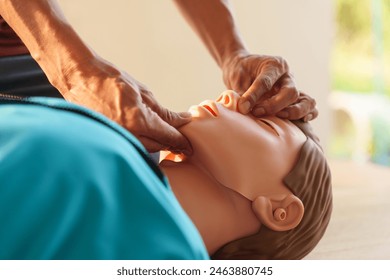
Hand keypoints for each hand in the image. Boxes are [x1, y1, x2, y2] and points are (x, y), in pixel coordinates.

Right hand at [64, 58, 191, 153]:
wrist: (80, 78)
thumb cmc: (111, 80)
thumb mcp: (143, 93)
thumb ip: (164, 112)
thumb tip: (182, 120)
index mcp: (138, 121)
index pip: (168, 137)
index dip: (181, 141)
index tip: (190, 145)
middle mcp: (128, 134)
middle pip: (158, 146)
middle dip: (171, 144)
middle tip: (181, 142)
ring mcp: (117, 138)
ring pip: (145, 149)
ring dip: (157, 145)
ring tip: (166, 139)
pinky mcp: (109, 139)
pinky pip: (132, 145)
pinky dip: (142, 143)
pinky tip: (147, 138)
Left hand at [222, 52, 316, 120]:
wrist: (243, 70)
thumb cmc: (240, 72)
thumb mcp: (237, 79)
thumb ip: (241, 94)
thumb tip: (243, 109)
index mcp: (273, 65)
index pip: (266, 82)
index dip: (254, 96)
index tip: (242, 107)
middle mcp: (287, 77)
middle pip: (290, 92)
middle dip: (274, 106)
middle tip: (257, 112)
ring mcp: (293, 88)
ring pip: (306, 100)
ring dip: (294, 112)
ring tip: (279, 118)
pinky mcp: (295, 100)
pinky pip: (310, 107)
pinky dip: (308, 114)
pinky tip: (296, 123)